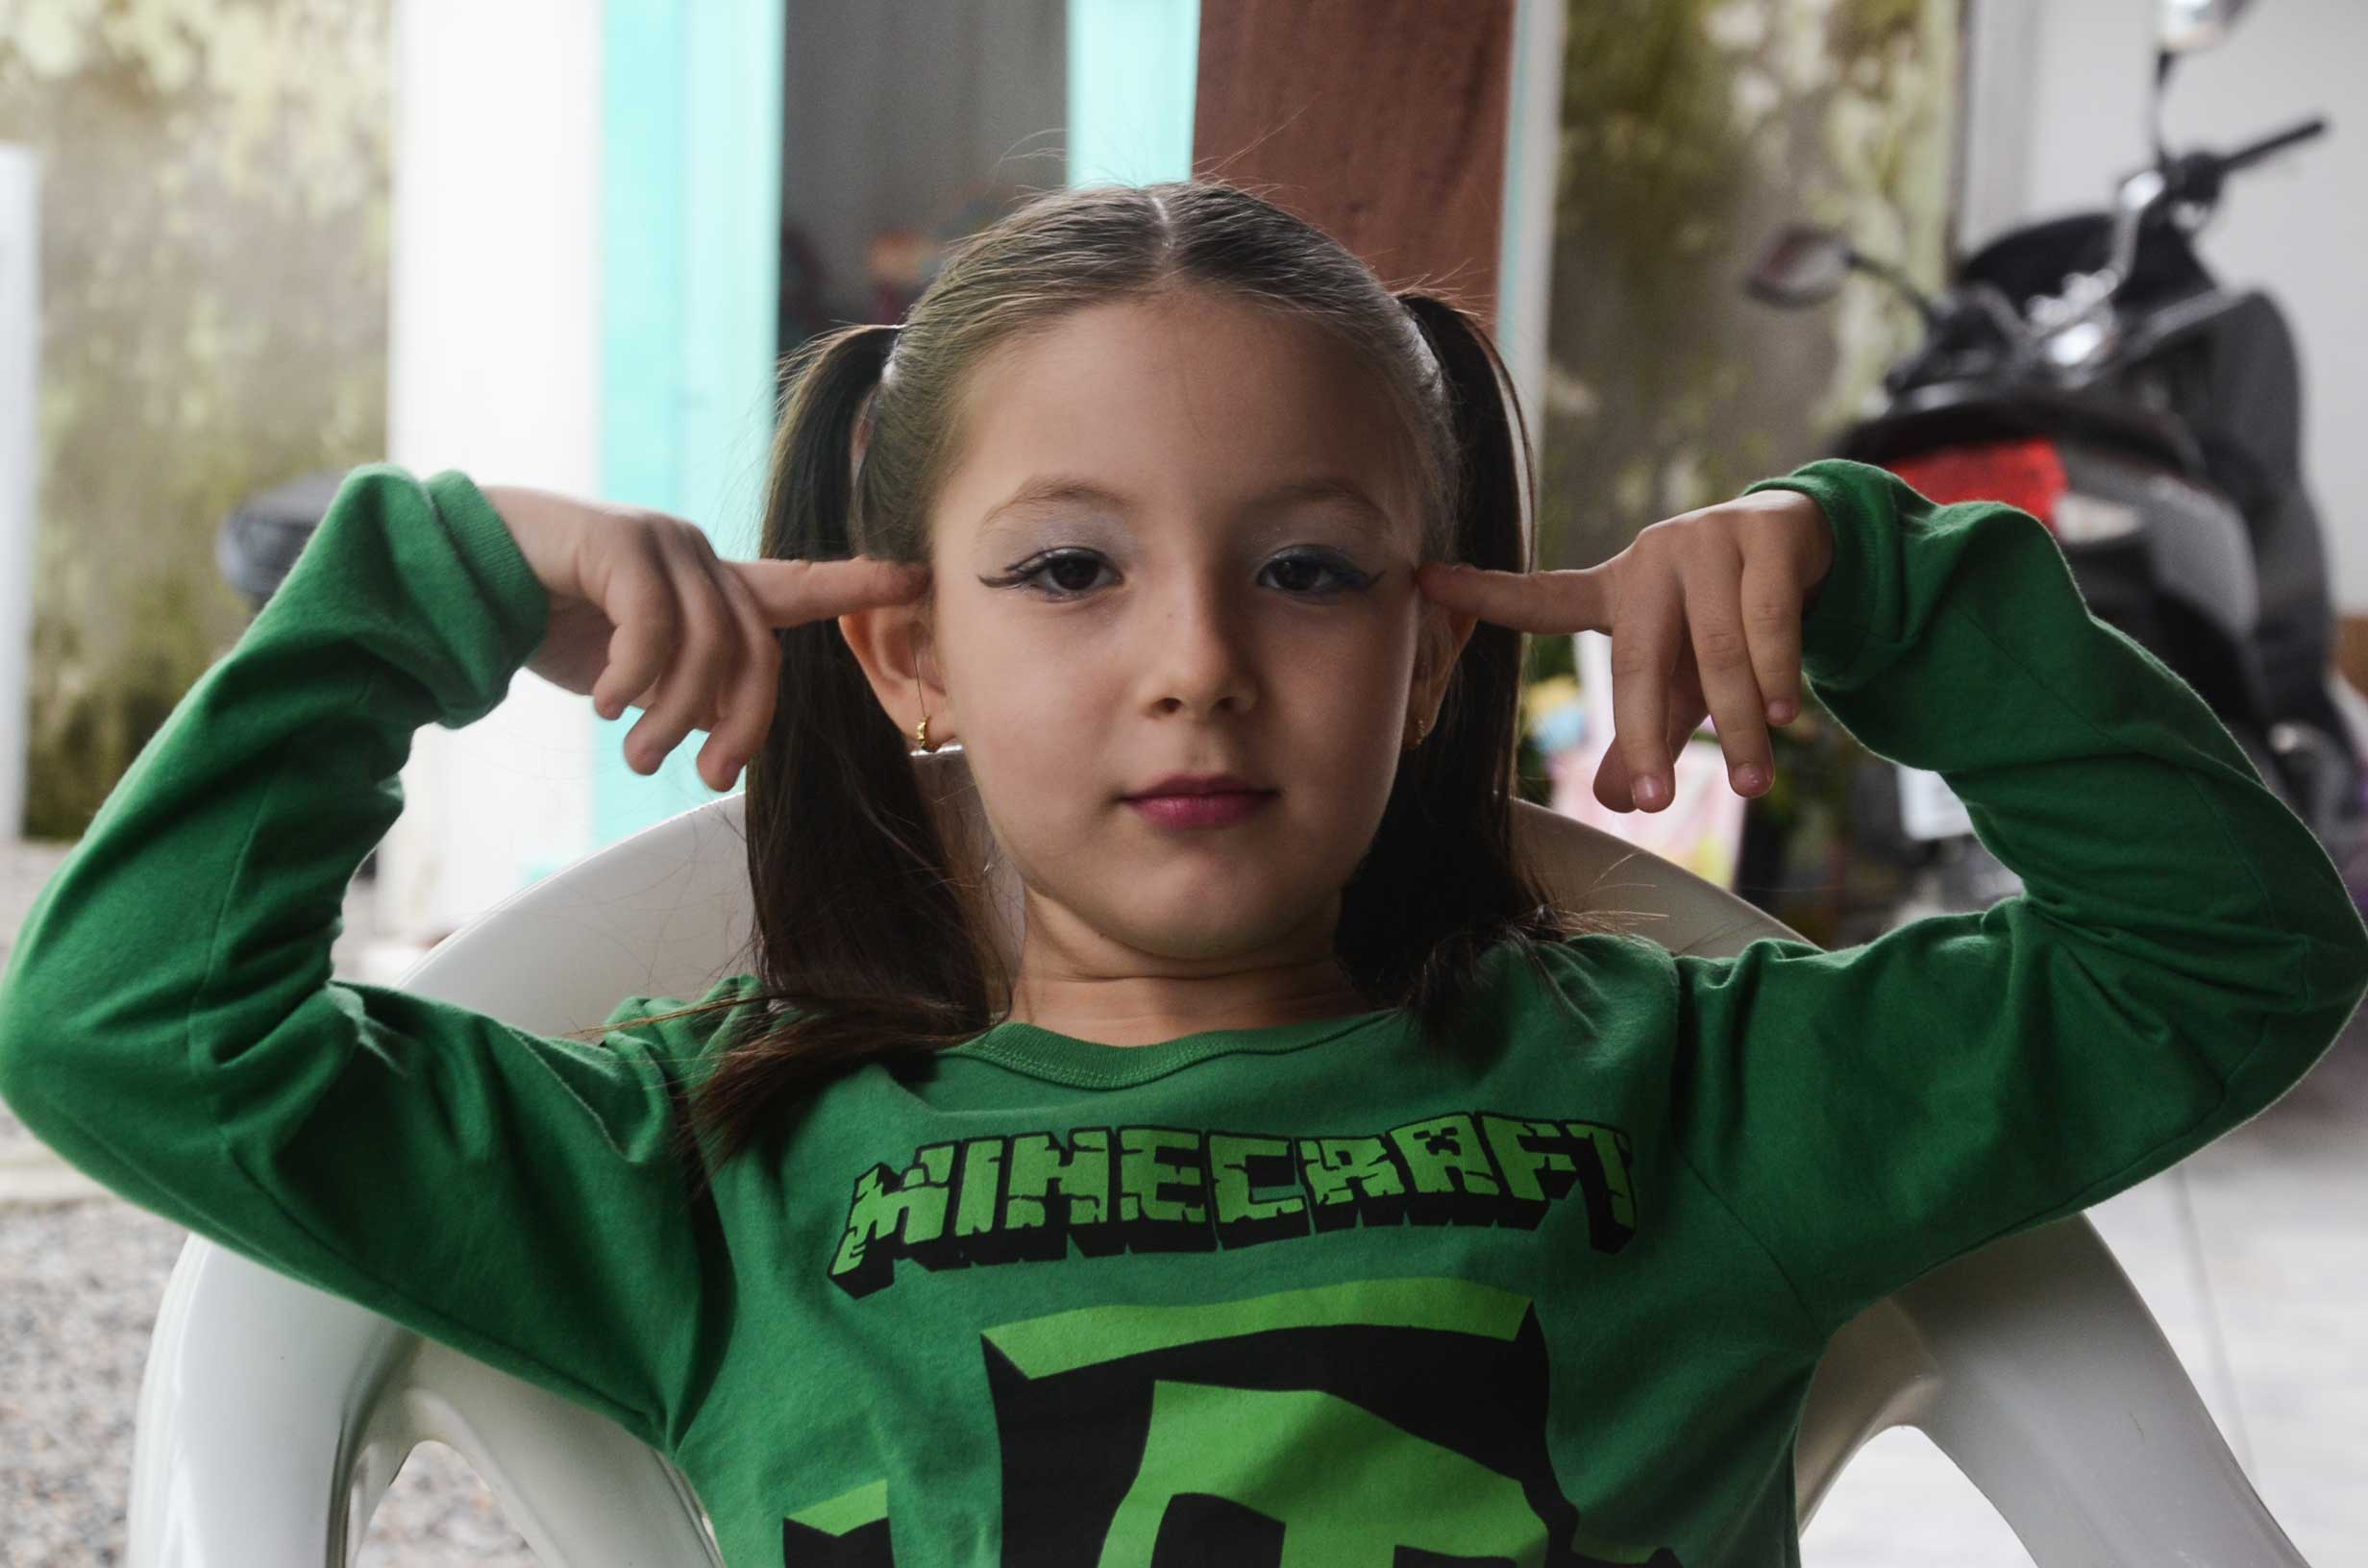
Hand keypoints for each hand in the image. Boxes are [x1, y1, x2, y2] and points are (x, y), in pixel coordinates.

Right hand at [480, 484, 930, 791]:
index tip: (917, 576)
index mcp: (710, 585)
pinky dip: (633, 678)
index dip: (857, 584)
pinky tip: (603, 704)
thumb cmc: (552, 624)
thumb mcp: (635, 670)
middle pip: (759, 650)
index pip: (798, 587)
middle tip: (710, 777)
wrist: (462, 577)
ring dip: (675, 715)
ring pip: (709, 645)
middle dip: (742, 724)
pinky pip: (653, 625)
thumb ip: (687, 691)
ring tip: (635, 753)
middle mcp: (698, 556)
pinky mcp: (619, 541)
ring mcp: (663, 542)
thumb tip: (723, 743)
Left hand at [1414, 489, 1834, 812]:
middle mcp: (1650, 559)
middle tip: (1655, 804)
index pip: (1542, 600)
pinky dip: (1777, 676)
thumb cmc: (1723, 620)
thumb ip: (1647, 734)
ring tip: (1752, 784)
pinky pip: (1769, 622)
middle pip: (1637, 661)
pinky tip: (1785, 717)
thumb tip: (1615, 803)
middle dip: (1646, 739)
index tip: (1421, 578)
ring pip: (1718, 651)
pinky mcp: (1764, 535)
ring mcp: (1706, 540)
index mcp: (1613, 590)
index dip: (1485, 594)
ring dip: (1738, 725)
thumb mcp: (1679, 681)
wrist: (1804, 545)